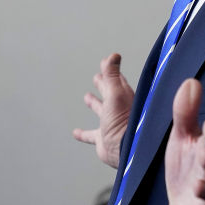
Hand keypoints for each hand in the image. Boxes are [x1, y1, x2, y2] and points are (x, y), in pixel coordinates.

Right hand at [72, 53, 133, 168]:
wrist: (129, 150)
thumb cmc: (125, 122)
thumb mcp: (116, 93)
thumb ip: (112, 75)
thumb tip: (114, 55)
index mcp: (125, 97)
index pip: (117, 80)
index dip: (110, 71)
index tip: (105, 62)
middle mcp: (119, 111)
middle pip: (110, 94)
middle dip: (103, 84)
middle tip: (96, 77)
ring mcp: (111, 125)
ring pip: (101, 112)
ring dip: (95, 104)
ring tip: (87, 97)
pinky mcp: (104, 140)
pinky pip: (91, 135)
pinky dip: (83, 134)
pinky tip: (76, 132)